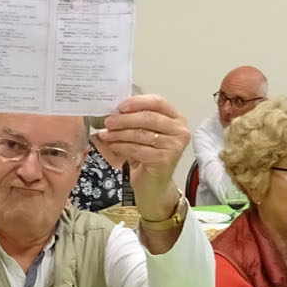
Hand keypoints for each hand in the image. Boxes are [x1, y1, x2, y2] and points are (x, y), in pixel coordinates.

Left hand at [94, 94, 189, 210]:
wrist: (152, 185)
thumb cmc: (147, 156)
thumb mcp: (143, 132)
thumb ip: (135, 118)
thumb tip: (114, 110)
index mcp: (176, 118)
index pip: (158, 102)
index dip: (137, 102)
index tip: (119, 106)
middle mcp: (180, 131)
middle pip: (148, 117)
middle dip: (124, 119)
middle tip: (108, 122)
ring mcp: (174, 146)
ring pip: (141, 133)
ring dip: (119, 133)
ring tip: (105, 134)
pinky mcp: (165, 159)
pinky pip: (138, 149)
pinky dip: (122, 146)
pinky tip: (112, 146)